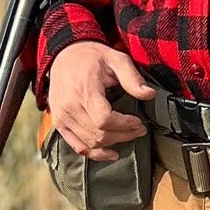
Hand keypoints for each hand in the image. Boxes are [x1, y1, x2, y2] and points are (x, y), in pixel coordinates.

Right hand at [47, 42, 155, 161]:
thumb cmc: (92, 57)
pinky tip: (111, 154)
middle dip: (123, 135)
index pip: (104, 120)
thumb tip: (149, 94)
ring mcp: (62, 116)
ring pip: (90, 142)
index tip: (139, 122)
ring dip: (113, 143)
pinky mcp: (59, 123)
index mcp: (84, 90)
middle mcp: (69, 106)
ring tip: (128, 135)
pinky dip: (95, 154)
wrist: (64, 55)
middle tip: (139, 130)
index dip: (125, 125)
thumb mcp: (116, 59)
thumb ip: (132, 77)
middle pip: (99, 134)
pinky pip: (77, 146)